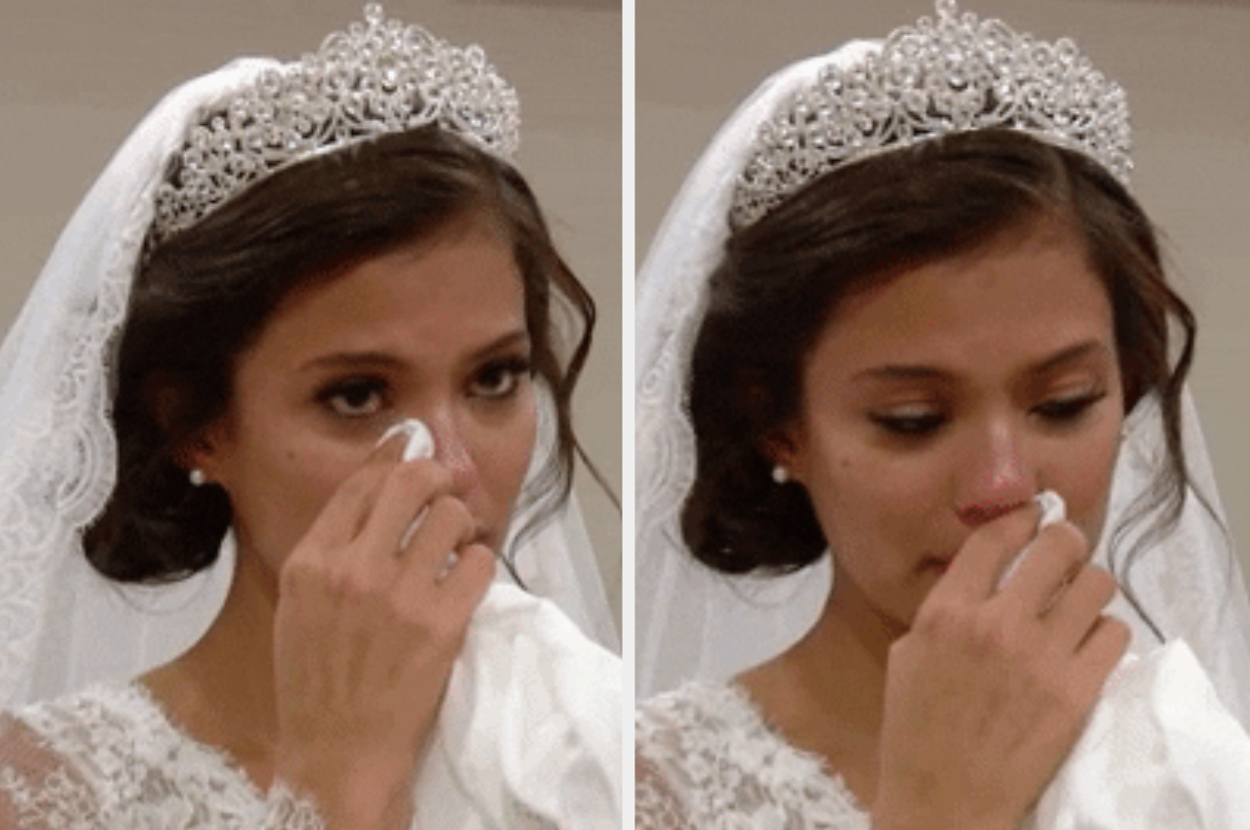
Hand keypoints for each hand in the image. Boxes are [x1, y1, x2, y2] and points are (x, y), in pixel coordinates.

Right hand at [271, 435, 494, 828]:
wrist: (338, 752)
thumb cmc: (317, 682)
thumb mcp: (301, 605)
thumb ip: (333, 548)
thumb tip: (375, 487)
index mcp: (311, 562)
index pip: (362, 483)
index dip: (394, 456)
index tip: (413, 447)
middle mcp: (353, 570)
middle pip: (411, 482)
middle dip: (437, 476)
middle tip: (447, 488)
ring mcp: (399, 596)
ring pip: (451, 515)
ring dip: (461, 524)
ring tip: (455, 545)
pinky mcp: (441, 624)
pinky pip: (478, 561)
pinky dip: (479, 563)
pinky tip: (466, 578)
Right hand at [872, 504, 1129, 829]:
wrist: (943, 801)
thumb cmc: (915, 731)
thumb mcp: (908, 655)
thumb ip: (944, 611)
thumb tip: (981, 579)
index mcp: (946, 612)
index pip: (995, 537)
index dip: (1020, 518)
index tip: (1032, 517)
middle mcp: (996, 624)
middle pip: (1058, 547)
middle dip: (1065, 542)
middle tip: (1065, 552)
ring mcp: (1041, 657)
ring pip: (1097, 584)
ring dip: (1090, 587)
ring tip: (1080, 602)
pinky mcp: (1077, 692)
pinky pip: (1115, 633)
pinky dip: (1105, 633)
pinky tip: (1088, 645)